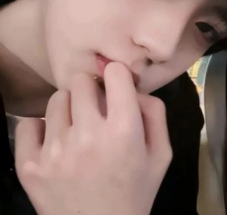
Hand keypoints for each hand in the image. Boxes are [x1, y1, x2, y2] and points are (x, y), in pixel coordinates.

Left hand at [15, 62, 171, 214]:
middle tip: (97, 108)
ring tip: (77, 127)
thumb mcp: (162, 153)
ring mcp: (55, 151)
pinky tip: (55, 141)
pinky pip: (29, 123)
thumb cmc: (136, 190)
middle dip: (93, 89)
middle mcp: (87, 136)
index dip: (118, 76)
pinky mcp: (30, 166)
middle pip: (81, 81)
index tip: (117, 87)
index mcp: (124, 131)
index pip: (114, 73)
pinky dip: (42, 128)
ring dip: (70, 107)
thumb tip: (133, 87)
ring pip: (57, 99)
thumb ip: (155, 113)